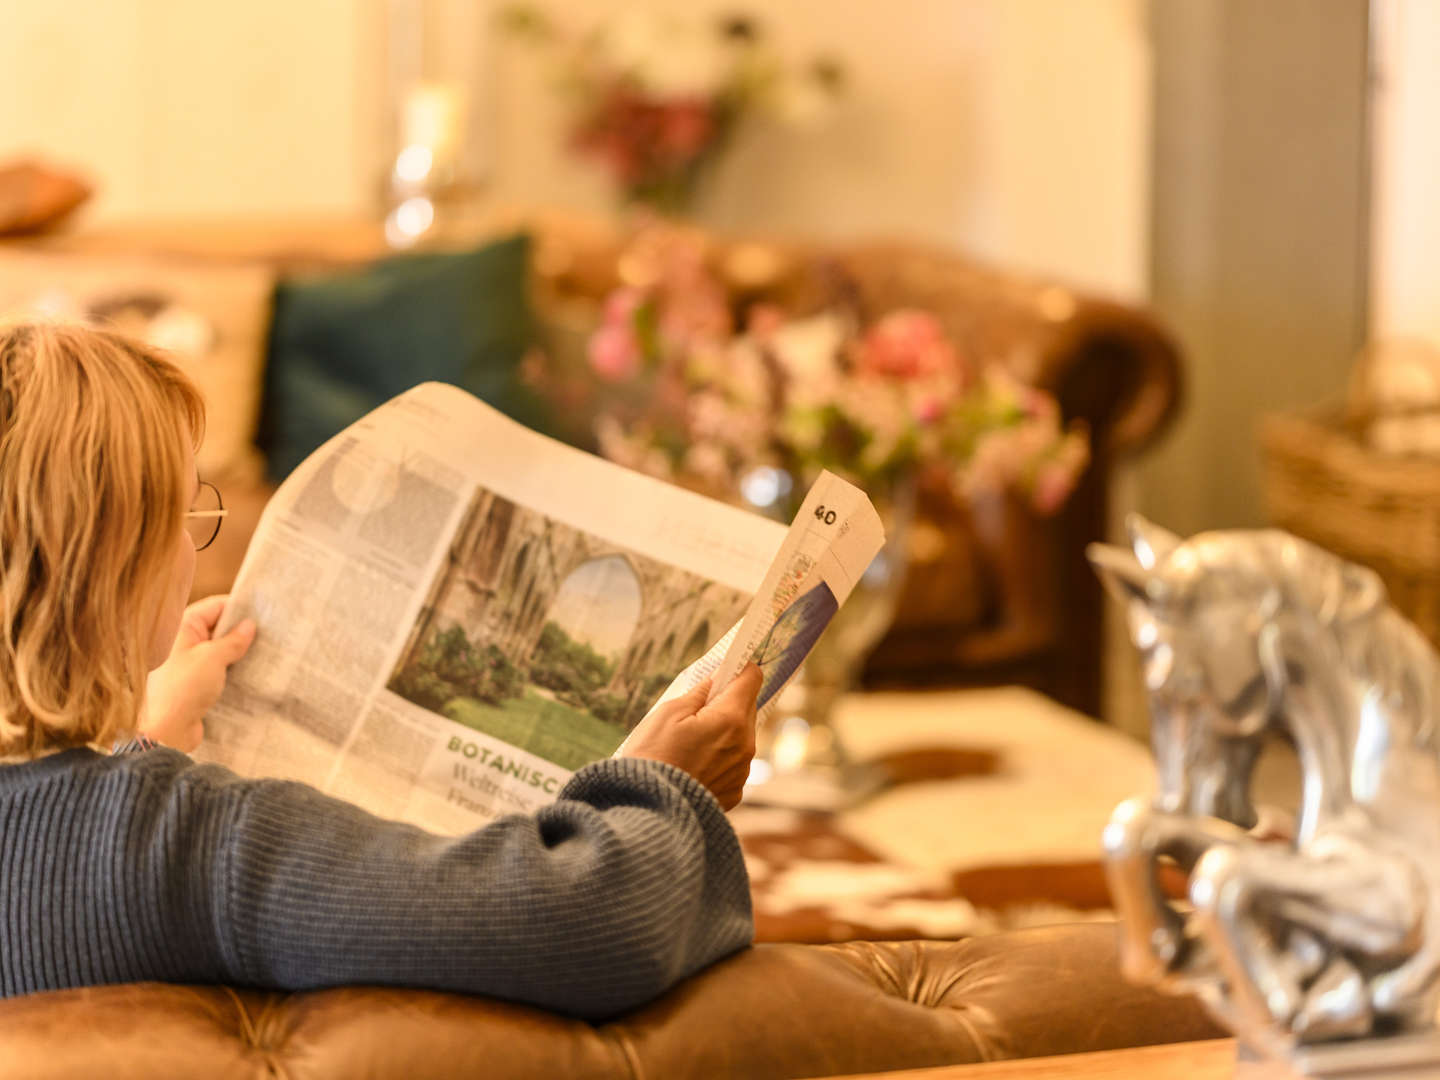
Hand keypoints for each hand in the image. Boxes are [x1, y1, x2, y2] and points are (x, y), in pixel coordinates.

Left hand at [143, 595, 255, 751]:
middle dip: (240, 631)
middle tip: (268, 633)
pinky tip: (251, 672)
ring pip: (218, 650)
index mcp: (180, 627)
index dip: (239, 607)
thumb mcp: (213, 658)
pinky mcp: (193, 683)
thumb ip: (233, 640)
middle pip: (217, 627)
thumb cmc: (183, 688)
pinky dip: (231, 669)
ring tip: (264, 652)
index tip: (263, 612)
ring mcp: (187, 663)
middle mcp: (181, 642)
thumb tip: (249, 625)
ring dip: (237, 652)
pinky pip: (216, 669)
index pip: (214, 606)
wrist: (165, 731)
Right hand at [619, 664, 761, 810]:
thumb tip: (716, 679)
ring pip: (740, 736)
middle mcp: (746, 745)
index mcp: (732, 719)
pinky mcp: (734, 792)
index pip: (752, 678)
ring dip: (723, 731)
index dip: (739, 667)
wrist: (648, 809)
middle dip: (727, 701)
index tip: (725, 667)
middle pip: (746, 707)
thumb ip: (700, 692)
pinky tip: (693, 763)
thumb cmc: (654, 756)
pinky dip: (719, 757)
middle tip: (698, 704)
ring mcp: (742, 771)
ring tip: (690, 740)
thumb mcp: (670, 712)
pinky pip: (733, 763)